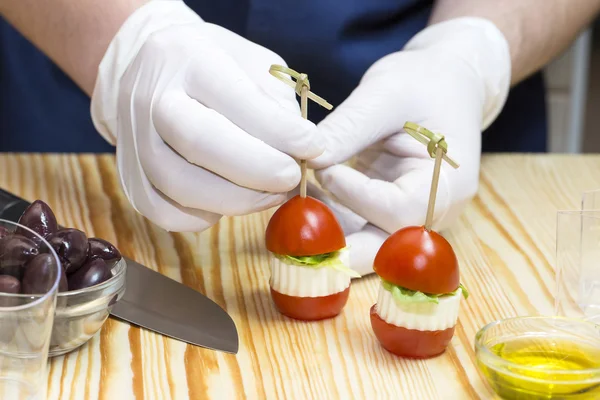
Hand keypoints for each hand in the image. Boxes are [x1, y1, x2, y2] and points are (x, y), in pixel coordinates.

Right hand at [90, 1, 319, 230]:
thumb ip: (278, 102)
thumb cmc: (215, 66)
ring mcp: (133, 140)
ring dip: (238, 200)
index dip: (280, 132)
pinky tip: (229, 200)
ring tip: (271, 193)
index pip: (235, 99)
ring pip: (180, 185)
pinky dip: (204, 216)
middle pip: (199, 142)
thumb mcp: (253, 62)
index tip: (314, 147)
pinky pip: (165, 212)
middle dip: (257, 170)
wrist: (154, 70)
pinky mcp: (129, 176)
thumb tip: (306, 152)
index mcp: (187, 57)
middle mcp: (150, 97)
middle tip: (292, 179)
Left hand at [308, 18, 510, 275]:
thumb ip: (349, 127)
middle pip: (383, 249)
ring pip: (363, 245)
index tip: (323, 168)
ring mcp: (408, 218)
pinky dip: (328, 219)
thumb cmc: (423, 82)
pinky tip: (304, 197)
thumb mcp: (386, 94)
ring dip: (326, 233)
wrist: (444, 84)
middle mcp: (430, 213)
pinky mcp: (385, 213)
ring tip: (293, 202)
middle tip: (294, 228)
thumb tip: (308, 159)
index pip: (397, 210)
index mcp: (446, 184)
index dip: (355, 195)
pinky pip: (355, 227)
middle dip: (336, 244)